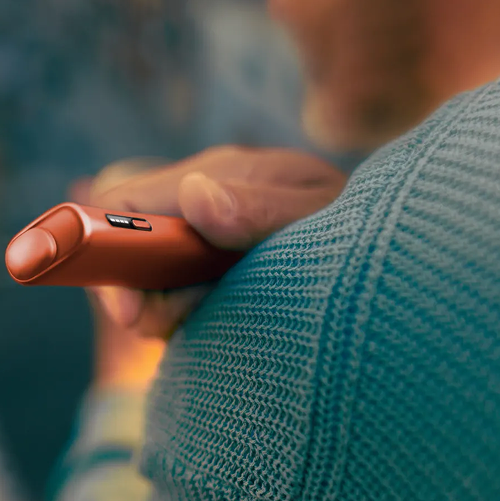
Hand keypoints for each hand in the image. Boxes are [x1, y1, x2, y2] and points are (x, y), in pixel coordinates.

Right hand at [74, 146, 347, 341]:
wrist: (391, 250)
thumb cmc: (358, 223)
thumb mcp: (316, 212)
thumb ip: (258, 207)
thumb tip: (195, 196)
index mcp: (218, 175)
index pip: (127, 204)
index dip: (108, 251)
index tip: (130, 309)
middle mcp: (202, 206)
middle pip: (132, 249)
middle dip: (141, 295)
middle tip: (175, 325)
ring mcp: (207, 241)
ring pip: (154, 282)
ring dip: (172, 312)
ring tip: (217, 317)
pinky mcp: (215, 274)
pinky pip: (181, 301)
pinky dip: (193, 320)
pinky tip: (228, 322)